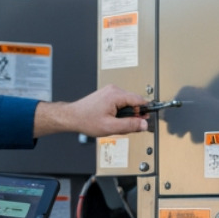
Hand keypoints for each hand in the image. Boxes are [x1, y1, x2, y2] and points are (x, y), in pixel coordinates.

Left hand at [33, 84, 148, 137]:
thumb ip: (129, 125)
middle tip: (132, 125)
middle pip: (134, 100)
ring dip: (127, 113)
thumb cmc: (86, 120)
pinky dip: (121, 110)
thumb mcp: (111, 127)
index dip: (144, 111)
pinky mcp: (107, 94)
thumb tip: (143, 124)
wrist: (72, 117)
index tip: (146, 119)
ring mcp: (109, 91)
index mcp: (116, 95)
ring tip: (119, 123)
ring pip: (127, 102)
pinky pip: (120, 102)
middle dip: (135, 113)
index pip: (139, 100)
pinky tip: (114, 118)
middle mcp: (113, 90)